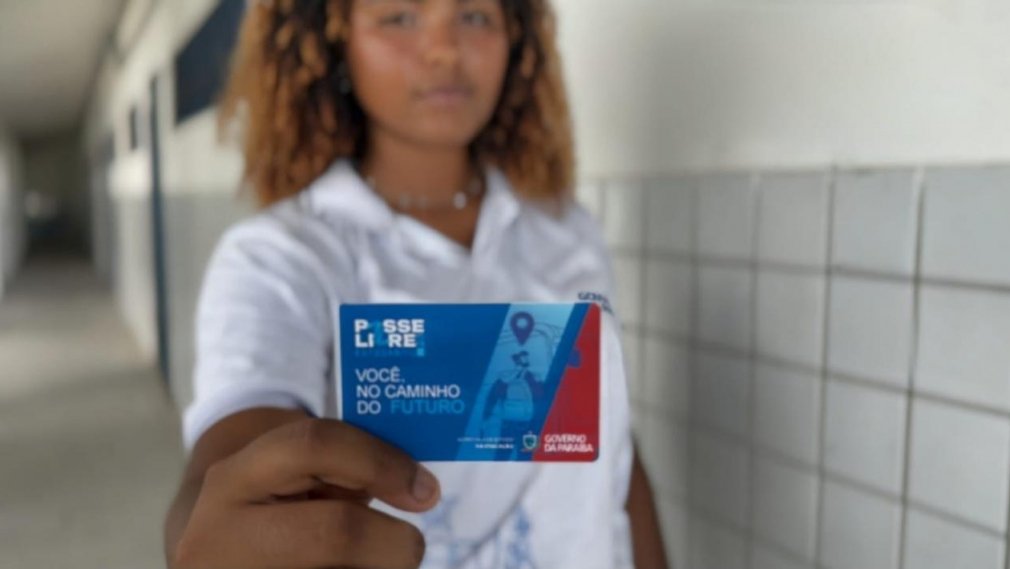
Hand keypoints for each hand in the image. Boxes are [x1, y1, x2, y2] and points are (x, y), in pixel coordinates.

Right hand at [170, 418, 439, 568]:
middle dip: (392, 542)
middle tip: (410, 545)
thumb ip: (346, 469)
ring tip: (374, 559)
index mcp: (231, 480)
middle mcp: (216, 538)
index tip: (425, 489)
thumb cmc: (273, 508)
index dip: (382, 463)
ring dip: (377, 567)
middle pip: (337, 534)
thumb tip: (417, 486)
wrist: (210, 555)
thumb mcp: (292, 477)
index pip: (315, 446)